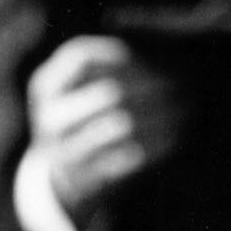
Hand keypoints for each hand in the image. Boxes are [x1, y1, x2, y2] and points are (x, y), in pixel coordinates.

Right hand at [23, 35, 182, 220]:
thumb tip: (161, 50)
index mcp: (44, 86)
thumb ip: (104, 69)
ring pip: (122, 124)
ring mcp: (64, 148)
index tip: (151, 59)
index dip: (120, 54)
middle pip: (109, 90)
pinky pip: (130, 156)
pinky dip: (158, 143)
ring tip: (186, 109)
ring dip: (162, 115)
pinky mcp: (86, 177)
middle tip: (184, 85)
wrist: (61, 180)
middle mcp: (49, 116)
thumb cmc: (81, 121)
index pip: (81, 56)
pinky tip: (177, 134)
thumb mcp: (75, 91)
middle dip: (154, 86)